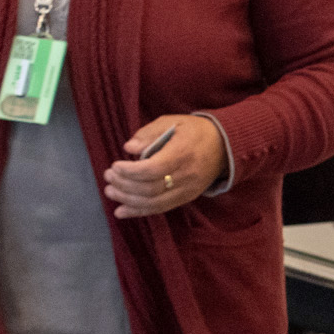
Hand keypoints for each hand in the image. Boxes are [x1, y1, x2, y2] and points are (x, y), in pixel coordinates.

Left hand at [104, 115, 226, 218]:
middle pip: (150, 188)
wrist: (225, 146)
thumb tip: (129, 148)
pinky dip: (139, 212)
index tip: (115, 165)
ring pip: (154, 203)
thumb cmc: (194, 131)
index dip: (130, 171)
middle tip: (108, 176)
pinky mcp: (187, 198)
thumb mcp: (172, 122)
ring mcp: (188, 190)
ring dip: (128, 200)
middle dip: (124, 185)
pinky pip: (161, 209)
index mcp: (182, 153)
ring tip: (110, 191)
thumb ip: (149, 133)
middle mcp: (186, 175)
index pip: (153, 169)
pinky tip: (122, 211)